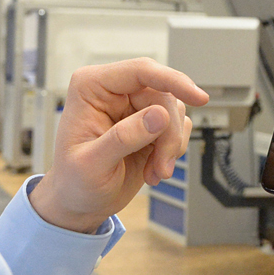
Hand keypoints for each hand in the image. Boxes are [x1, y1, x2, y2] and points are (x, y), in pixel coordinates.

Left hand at [29, 58, 208, 233]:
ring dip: (171, 145)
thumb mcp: (92, 165)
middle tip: (162, 166)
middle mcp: (115, 91)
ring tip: (154, 170)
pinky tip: (154, 169)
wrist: (81, 202)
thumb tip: (158, 116)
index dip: (173, 81)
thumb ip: (123, 138)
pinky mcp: (150, 123)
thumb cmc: (74, 182)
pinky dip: (172, 151)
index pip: (140, 71)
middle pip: (164, 95)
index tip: (199, 98)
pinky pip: (178, 126)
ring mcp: (134, 107)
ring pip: (175, 111)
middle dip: (169, 134)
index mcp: (92, 88)